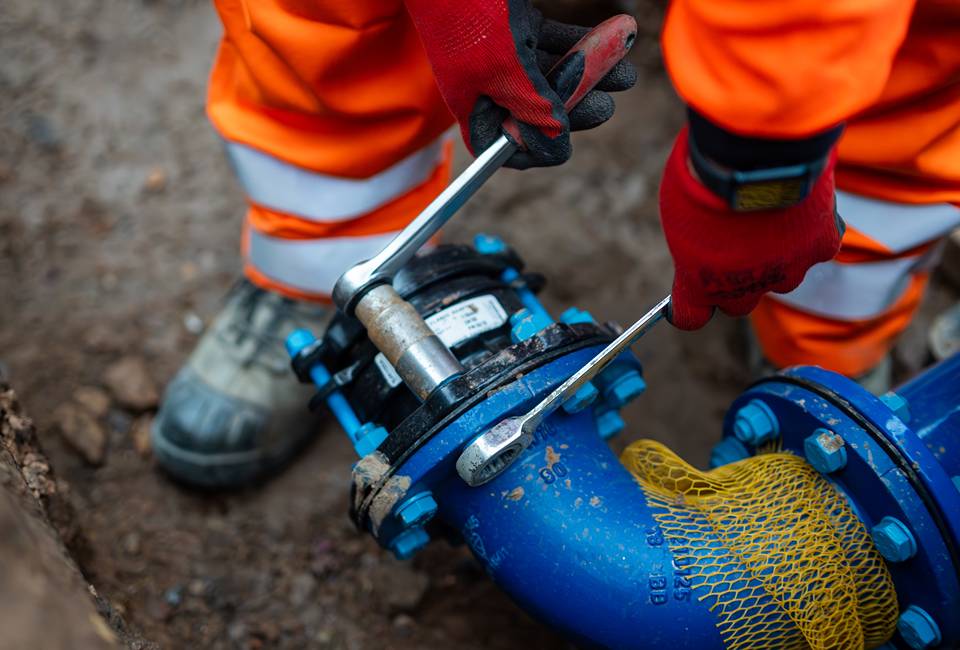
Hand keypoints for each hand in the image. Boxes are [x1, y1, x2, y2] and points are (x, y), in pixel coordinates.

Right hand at [404, 0, 635, 168]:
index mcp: (473, 104)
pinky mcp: (519, 30)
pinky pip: (556, 44)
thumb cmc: (466, 11)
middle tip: (606, 103)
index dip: (533, 149)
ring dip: (592, 75)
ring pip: (554, 76)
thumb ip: (531, 105)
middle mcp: (488, 86)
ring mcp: (504, 57)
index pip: (502, 147)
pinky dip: (582, 44)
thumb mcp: (503, 66)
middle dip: (576, 108)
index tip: (565, 142)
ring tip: (626, 75)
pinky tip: (614, 37)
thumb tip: (556, 147)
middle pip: (537, 112)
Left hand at [660, 127, 842, 329]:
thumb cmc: (702, 175)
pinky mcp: (820, 247)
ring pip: (783, 277)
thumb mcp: (676, 209)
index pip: (691, 317)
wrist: (749, 153)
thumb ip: (692, 238)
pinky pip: (818, 246)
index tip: (690, 296)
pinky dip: (813, 230)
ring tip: (770, 215)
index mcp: (697, 283)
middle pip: (740, 303)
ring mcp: (785, 271)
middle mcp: (742, 288)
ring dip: (777, 256)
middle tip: (735, 244)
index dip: (692, 307)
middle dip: (736, 281)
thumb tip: (702, 234)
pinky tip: (802, 202)